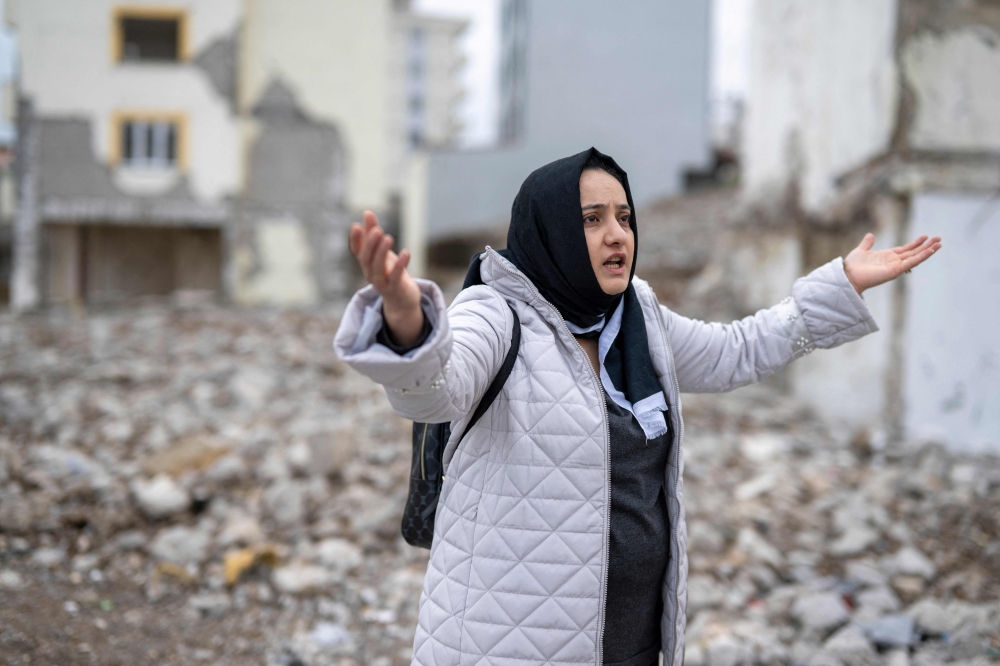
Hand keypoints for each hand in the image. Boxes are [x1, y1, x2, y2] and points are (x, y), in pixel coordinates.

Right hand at [349, 211, 423, 345]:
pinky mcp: (395, 288)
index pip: (356, 251)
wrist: (401, 301)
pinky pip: (396, 277)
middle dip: (370, 244)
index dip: (355, 240)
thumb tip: (367, 212)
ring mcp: (381, 282)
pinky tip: (406, 252)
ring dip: (382, 252)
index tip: (356, 226)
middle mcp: (370, 273)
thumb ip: (374, 233)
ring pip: (378, 268)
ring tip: (388, 237)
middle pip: (366, 258)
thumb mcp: (382, 252)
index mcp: (366, 263)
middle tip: (377, 230)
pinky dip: (401, 265)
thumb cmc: (390, 272)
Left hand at [843, 233, 941, 293]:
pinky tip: (930, 251)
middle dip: (927, 246)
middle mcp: (893, 261)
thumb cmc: (853, 266)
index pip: (905, 249)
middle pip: (914, 252)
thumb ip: (867, 243)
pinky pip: (911, 263)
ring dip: (928, 251)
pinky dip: (921, 257)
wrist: (848, 275)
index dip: (916, 243)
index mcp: (887, 256)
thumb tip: (870, 235)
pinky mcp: (895, 271)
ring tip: (939, 244)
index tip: (926, 236)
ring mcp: (895, 266)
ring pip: (915, 257)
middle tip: (939, 238)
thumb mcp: (861, 250)